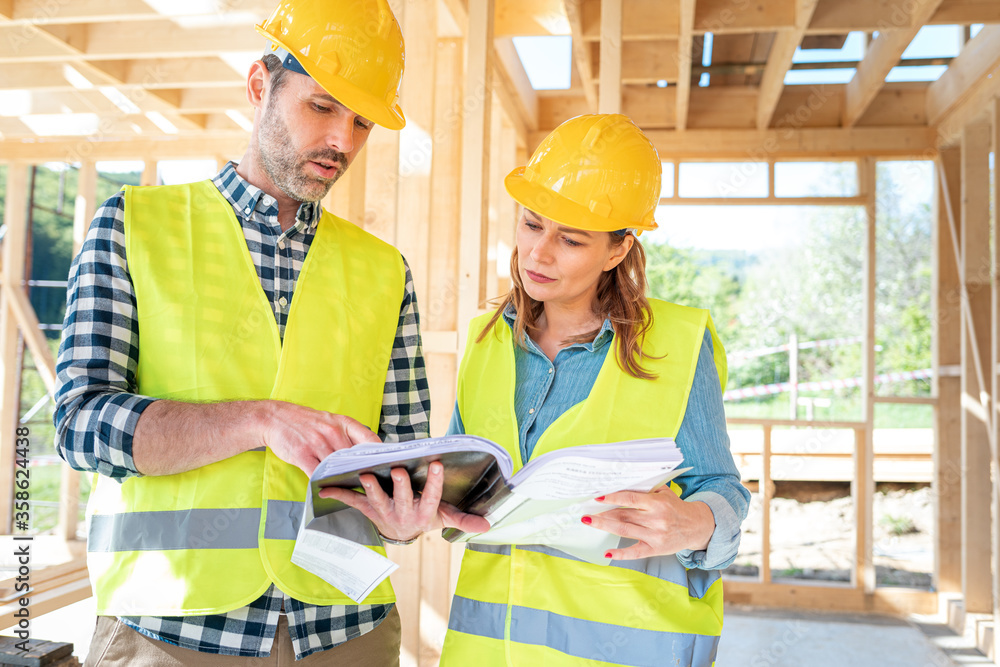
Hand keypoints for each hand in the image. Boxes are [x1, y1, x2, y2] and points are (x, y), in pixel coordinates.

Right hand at [260, 401, 378, 476]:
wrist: (275, 417)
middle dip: (363, 470)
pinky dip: (323, 483)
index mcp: (343, 423)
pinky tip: (327, 487)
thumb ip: (347, 435)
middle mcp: (332, 432)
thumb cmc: (306, 423)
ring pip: (337, 467)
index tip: (387, 464)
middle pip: (354, 457)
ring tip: (351, 488)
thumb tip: (366, 454)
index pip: (369, 438)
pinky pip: (317, 474)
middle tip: (371, 482)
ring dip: (344, 479)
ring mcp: (316, 443)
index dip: (380, 454)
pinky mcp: (301, 454)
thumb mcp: (330, 421)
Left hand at [318, 461, 490, 541]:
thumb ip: (462, 520)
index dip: (433, 483)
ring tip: (365, 474)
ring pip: (377, 500)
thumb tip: (487, 525)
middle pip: (402, 499)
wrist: (401, 534)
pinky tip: (324, 487)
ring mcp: (384, 512)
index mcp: (423, 512)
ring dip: (371, 488)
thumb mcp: (444, 518)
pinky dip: (338, 494)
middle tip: (399, 469)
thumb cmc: (425, 517)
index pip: (431, 498)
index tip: (436, 465)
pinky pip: (353, 501)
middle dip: (400, 486)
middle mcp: (403, 514)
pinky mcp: (368, 509)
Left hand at [581, 487, 715, 559]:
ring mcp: (655, 536)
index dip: (613, 498)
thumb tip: (621, 483)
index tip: (597, 496)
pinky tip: (607, 553)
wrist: (697, 527)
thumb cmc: (676, 507)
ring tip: (589, 521)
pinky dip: (621, 553)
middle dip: (603, 513)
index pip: (631, 499)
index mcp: (657, 504)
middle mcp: (656, 520)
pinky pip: (635, 552)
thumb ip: (646, 489)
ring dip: (605, 526)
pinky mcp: (655, 549)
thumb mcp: (665, 494)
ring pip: (625, 530)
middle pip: (624, 515)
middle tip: (586, 510)